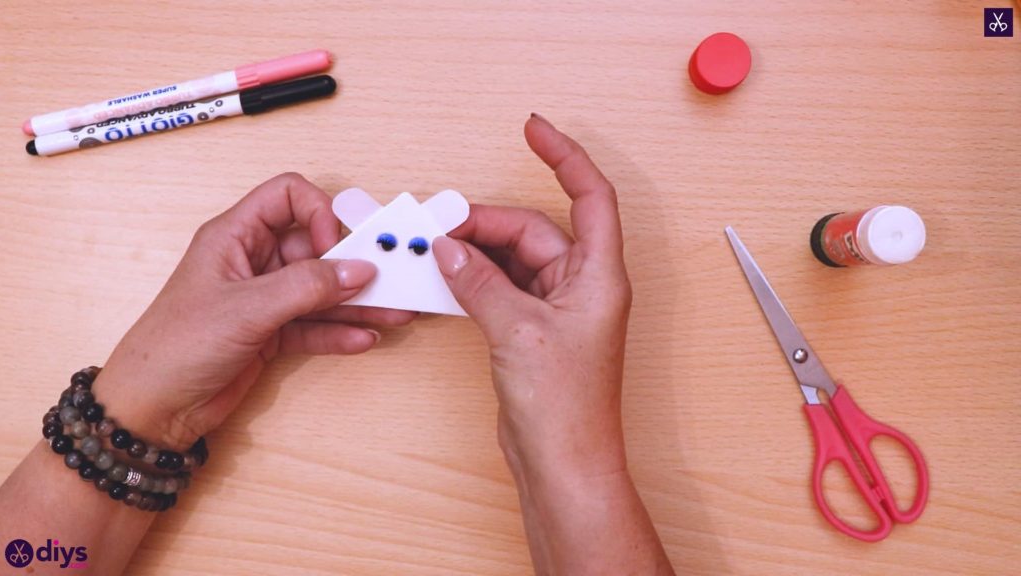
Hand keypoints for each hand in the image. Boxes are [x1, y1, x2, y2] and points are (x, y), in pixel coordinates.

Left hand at [93, 173, 415, 450]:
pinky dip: (340, 331)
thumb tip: (359, 270)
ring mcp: (264, 299)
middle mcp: (252, 262)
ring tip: (395, 313)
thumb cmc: (178, 345)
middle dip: (353, 263)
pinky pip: (315, 325)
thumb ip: (306, 287)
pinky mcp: (271, 334)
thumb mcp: (247, 309)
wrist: (153, 408)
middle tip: (391, 279)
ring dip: (357, 301)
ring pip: (321, 290)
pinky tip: (365, 339)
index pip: (286, 197)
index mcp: (235, 236)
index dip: (317, 214)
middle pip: (314, 247)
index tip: (335, 248)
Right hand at [432, 115, 631, 477]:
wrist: (563, 464)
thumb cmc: (565, 407)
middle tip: (440, 224)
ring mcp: (557, 309)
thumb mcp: (517, 331)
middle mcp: (582, 286)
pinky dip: (475, 278)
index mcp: (599, 276)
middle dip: (488, 221)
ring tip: (435, 248)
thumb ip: (480, 282)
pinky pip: (502, 287)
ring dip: (477, 251)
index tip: (534, 130)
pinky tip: (447, 276)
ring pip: (514, 259)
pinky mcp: (533, 331)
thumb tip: (449, 247)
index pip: (590, 196)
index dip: (565, 157)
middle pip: (535, 229)